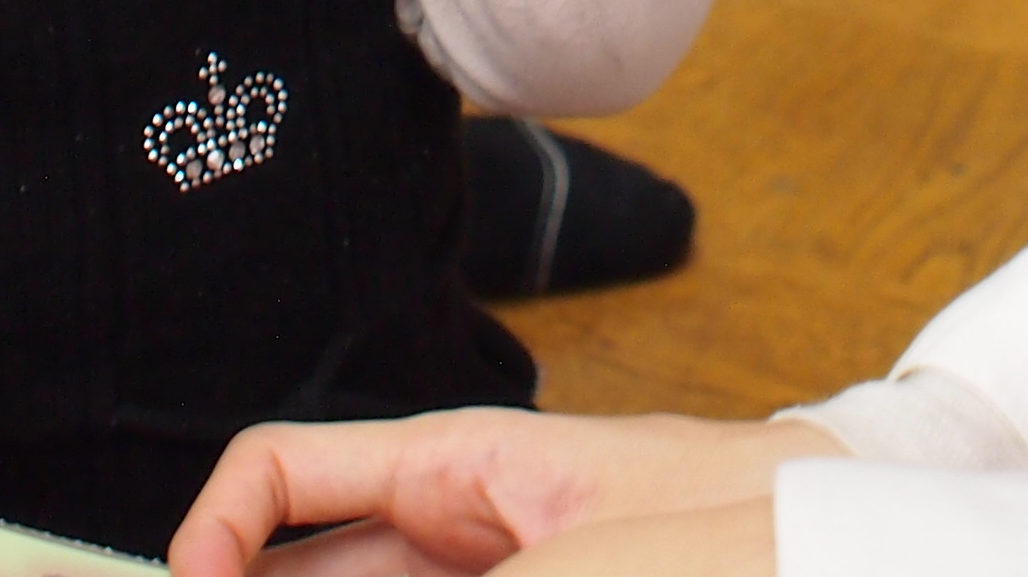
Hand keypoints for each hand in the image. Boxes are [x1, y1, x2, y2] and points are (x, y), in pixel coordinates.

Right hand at [174, 411, 832, 576]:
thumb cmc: (716, 509)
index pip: (279, 468)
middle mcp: (444, 522)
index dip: (213, 531)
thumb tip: (314, 571)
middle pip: (299, 565)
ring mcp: (476, 568)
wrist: (813, 534)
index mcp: (448, 461)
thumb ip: (429, 574)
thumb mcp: (565, 555)